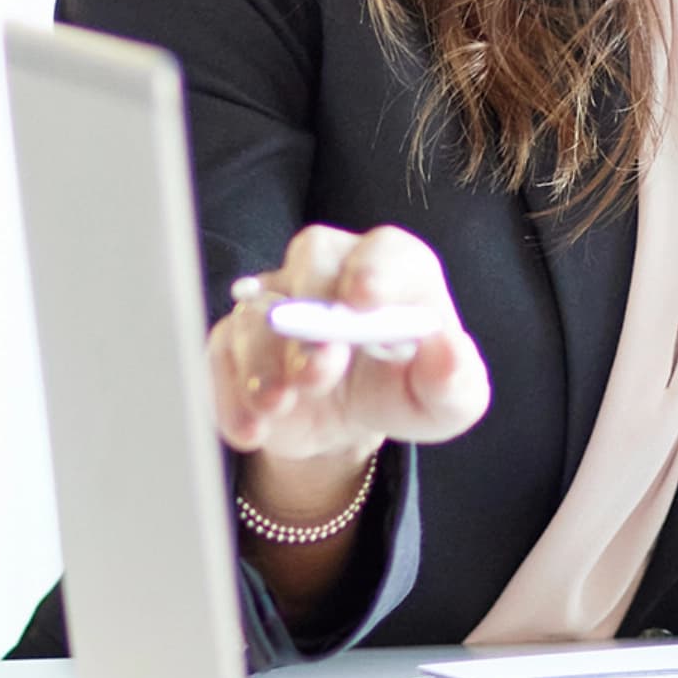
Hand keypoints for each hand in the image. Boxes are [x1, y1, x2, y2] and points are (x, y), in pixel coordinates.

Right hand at [209, 224, 487, 533]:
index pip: (386, 248)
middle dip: (313, 310)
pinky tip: (250, 429)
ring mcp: (278, 299)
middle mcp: (332, 269)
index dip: (374, 268)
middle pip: (315, 257)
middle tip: (318, 367)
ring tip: (277, 405)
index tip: (364, 302)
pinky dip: (230, 391)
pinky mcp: (237, 339)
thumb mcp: (447, 401)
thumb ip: (456, 378)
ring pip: (260, 306)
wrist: (351, 423)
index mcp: (395, 270)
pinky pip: (220, 350)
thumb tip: (447, 351)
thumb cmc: (408, 391)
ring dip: (265, 356)